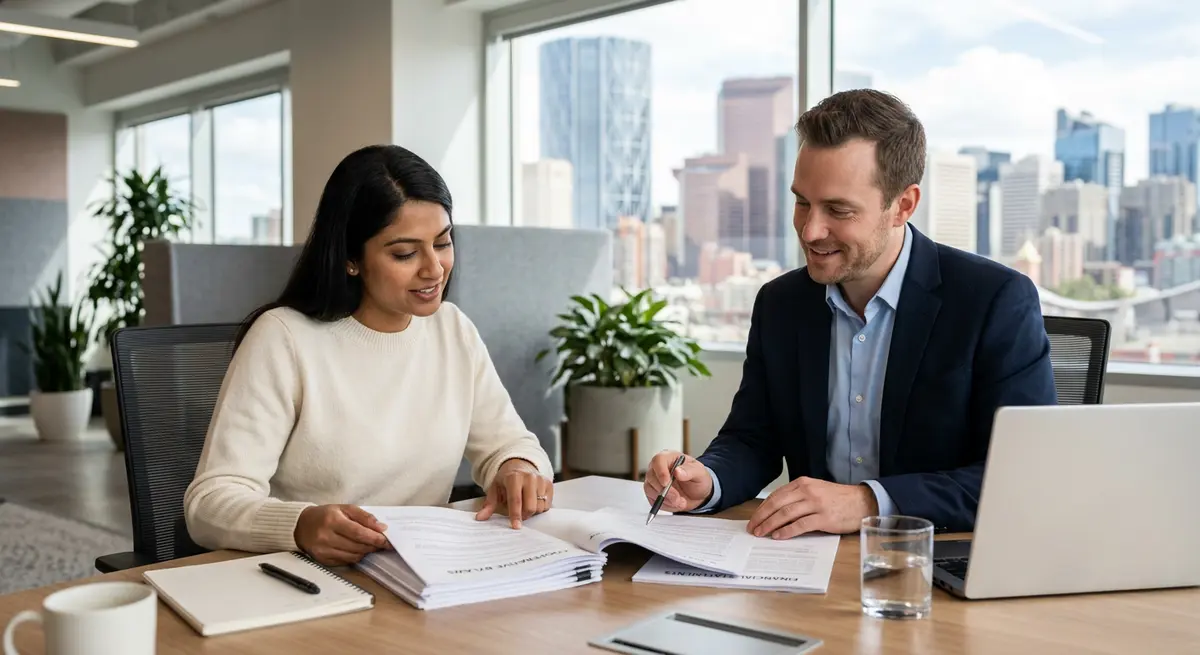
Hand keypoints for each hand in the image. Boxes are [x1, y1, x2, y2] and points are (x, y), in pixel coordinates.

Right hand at [294, 504, 388, 565]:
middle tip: (382, 543)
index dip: (375, 538)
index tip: (387, 540)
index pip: (358, 533)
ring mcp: (323, 550)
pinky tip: (356, 549)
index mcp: (332, 521)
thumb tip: (381, 528)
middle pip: (357, 546)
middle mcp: (326, 537)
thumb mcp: (345, 508)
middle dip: (373, 545)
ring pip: (353, 556)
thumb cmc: (326, 515)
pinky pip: (345, 561)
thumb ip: (364, 517)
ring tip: (369, 545)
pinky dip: (355, 556)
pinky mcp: (322, 560)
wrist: (301, 526)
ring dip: (365, 551)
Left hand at [475, 458, 552, 527]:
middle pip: (530, 507)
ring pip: (540, 507)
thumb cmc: (506, 480)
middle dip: (524, 515)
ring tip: (525, 504)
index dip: (515, 515)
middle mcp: (530, 477)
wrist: (520, 466)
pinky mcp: (549, 484)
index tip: (516, 526)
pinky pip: (547, 505)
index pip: (516, 500)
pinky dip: (540, 508)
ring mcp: (541, 480)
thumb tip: (480, 518)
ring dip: (532, 512)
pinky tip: (534, 501)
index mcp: (514, 478)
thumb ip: (489, 504)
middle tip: (518, 514)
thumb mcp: (495, 489)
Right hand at [642, 451, 713, 512]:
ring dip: (666, 500)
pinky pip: (653, 500)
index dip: (660, 472)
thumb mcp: (700, 473)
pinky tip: (676, 503)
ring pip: (650, 490)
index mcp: (669, 458)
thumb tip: (677, 471)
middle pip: (652, 477)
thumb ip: (690, 470)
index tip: (666, 483)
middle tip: (678, 498)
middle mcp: (658, 468)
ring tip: (681, 502)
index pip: (658, 460)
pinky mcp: (653, 493)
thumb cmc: (698, 478)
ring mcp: (654, 481)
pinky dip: (665, 505)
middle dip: (665, 491)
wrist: (698, 493)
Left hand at [747, 477, 878, 538]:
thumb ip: (797, 497)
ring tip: (761, 533)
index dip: (762, 508)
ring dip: (770, 525)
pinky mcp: (824, 518)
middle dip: (762, 517)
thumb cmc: (838, 499)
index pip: (776, 496)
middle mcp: (807, 491)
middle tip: (752, 528)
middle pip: (777, 504)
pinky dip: (787, 531)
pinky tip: (778, 536)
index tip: (754, 519)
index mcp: (802, 483)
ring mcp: (816, 504)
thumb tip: (776, 513)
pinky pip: (800, 525)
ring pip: (786, 514)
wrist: (862, 502)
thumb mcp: (816, 490)